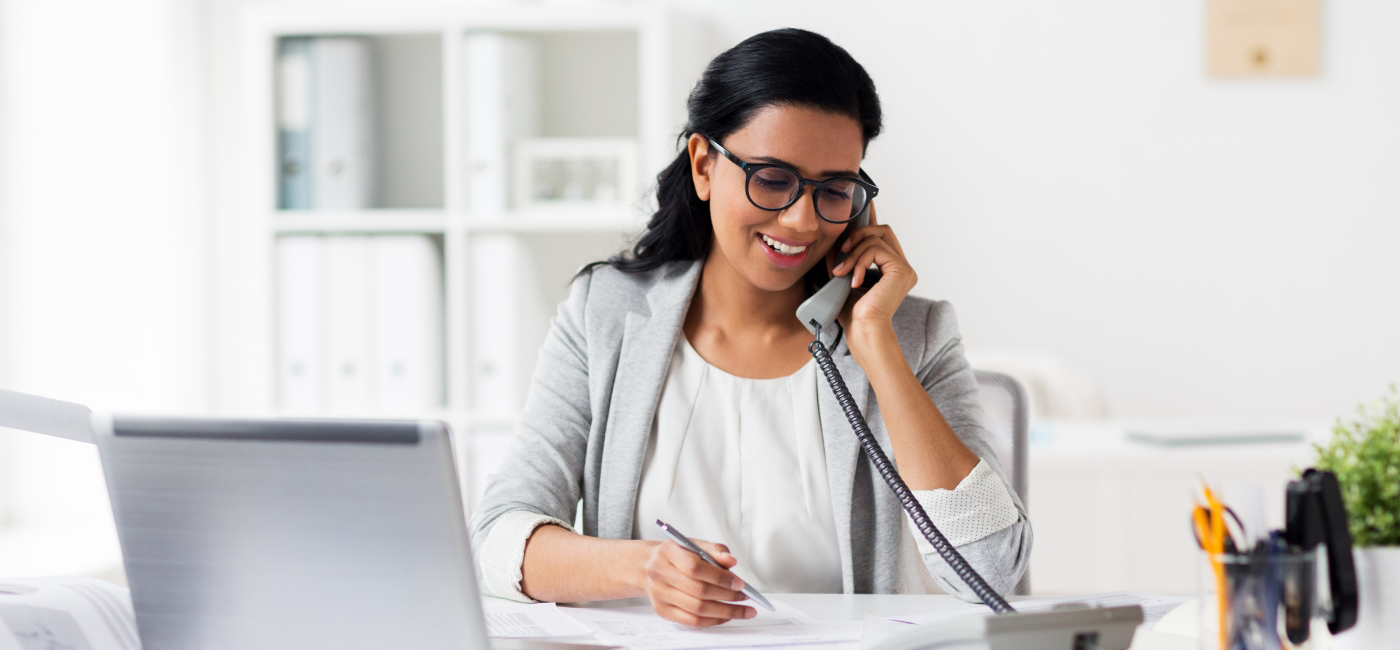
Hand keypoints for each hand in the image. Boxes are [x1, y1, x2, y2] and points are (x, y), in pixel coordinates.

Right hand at [641, 539, 756, 626]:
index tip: (740, 583)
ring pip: (697, 609)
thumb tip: (731, 561)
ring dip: (724, 612)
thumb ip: (715, 550)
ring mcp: (659, 594)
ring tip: (742, 610)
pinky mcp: (662, 610)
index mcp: (668, 552)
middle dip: (727, 596)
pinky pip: (691, 621)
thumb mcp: (695, 544)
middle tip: (745, 597)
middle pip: (698, 590)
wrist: (649, 566)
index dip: (720, 577)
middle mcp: (660, 573)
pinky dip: (713, 620)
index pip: (695, 568)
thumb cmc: (677, 555)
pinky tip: (726, 616)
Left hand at [825, 202, 917, 350]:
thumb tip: (837, 240)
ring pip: (876, 238)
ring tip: (841, 272)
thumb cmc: (852, 314)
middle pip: (881, 230)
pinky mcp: (902, 270)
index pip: (881, 236)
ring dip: (853, 253)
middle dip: (858, 235)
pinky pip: (876, 249)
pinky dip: (859, 261)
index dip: (871, 219)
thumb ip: (843, 258)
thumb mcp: (843, 278)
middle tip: (842, 251)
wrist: (862, 332)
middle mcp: (901, 267)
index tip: (864, 205)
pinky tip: (854, 280)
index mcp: (891, 269)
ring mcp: (904, 268)